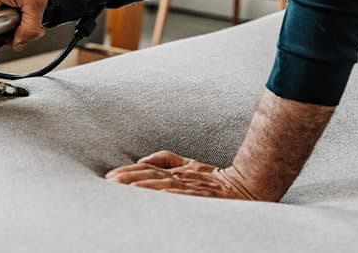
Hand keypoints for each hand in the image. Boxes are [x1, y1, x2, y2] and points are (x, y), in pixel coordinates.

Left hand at [105, 150, 256, 199]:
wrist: (247, 186)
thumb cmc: (214, 178)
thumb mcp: (189, 163)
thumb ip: (165, 159)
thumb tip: (141, 161)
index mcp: (175, 170)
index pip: (146, 169)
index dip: (127, 172)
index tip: (110, 177)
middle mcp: (181, 178)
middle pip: (150, 176)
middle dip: (128, 179)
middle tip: (110, 183)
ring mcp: (191, 188)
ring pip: (162, 186)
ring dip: (142, 187)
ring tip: (124, 190)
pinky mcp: (202, 198)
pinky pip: (182, 197)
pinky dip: (167, 197)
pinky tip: (154, 199)